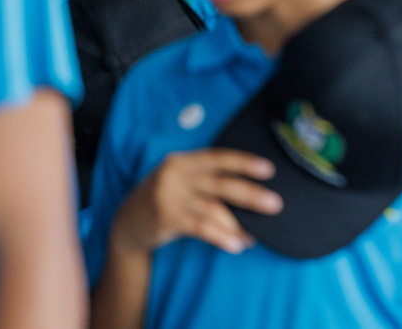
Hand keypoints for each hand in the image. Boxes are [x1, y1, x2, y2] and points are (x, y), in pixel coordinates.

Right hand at [110, 149, 280, 256]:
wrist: (127, 220)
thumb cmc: (166, 197)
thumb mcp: (181, 178)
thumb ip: (207, 177)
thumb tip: (250, 189)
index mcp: (185, 161)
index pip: (220, 157)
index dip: (245, 162)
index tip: (269, 169)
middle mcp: (176, 175)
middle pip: (221, 184)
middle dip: (251, 194)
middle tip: (275, 203)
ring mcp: (169, 197)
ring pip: (212, 209)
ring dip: (237, 224)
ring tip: (255, 235)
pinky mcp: (166, 218)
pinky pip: (200, 228)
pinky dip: (221, 236)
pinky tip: (236, 244)